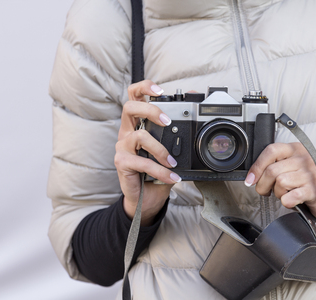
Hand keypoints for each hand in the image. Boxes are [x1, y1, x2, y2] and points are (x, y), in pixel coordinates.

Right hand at [114, 80, 180, 225]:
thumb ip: (177, 137)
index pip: (134, 97)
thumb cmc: (157, 171)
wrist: (147, 198)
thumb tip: (193, 121)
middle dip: (150, 109)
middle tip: (167, 121)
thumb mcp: (170, 151)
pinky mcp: (122, 162)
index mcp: (137, 124)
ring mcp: (122, 147)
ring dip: (160, 149)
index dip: (144, 87)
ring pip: (139, 136)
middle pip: (129, 107)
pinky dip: (160, 170)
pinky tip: (172, 176)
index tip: (160, 89)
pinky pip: (142, 162)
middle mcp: (127, 132)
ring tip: (172, 162)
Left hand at [244, 142, 315, 228]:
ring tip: (284, 193)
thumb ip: (273, 165)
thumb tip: (251, 176)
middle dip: (263, 185)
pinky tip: (292, 200)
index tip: (250, 179)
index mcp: (295, 149)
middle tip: (266, 191)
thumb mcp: (289, 167)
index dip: (257, 166)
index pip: (271, 150)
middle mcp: (304, 158)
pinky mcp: (314, 189)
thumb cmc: (303, 182)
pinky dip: (286, 202)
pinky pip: (290, 197)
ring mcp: (310, 173)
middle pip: (272, 170)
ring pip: (280, 182)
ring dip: (277, 193)